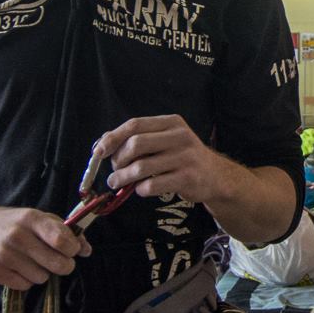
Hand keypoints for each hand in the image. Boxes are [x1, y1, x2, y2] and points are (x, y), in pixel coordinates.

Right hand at [0, 204, 90, 290]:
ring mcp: (3, 256)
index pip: (61, 239)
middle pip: (56, 263)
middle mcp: (17, 237)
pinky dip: (26, 280)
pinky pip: (24, 286)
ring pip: (41, 278)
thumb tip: (86, 250)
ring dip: (42, 273)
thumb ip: (63, 231)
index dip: (73, 249)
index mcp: (31, 219)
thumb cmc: (11, 223)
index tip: (72, 250)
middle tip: (59, 261)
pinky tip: (18, 268)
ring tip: (32, 261)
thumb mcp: (37, 218)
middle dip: (64, 265)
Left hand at [96, 115, 230, 203]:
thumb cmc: (182, 157)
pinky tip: (141, 189)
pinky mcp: (187, 178)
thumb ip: (137, 139)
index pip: (135, 125)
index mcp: (171, 123)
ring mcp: (185, 157)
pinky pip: (152, 185)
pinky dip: (140, 189)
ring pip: (142, 167)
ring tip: (118, 183)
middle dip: (118, 160)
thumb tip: (102, 143)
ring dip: (123, 178)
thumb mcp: (164, 141)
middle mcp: (180, 136)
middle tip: (114, 171)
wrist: (215, 176)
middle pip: (136, 144)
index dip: (113, 138)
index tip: (98, 151)